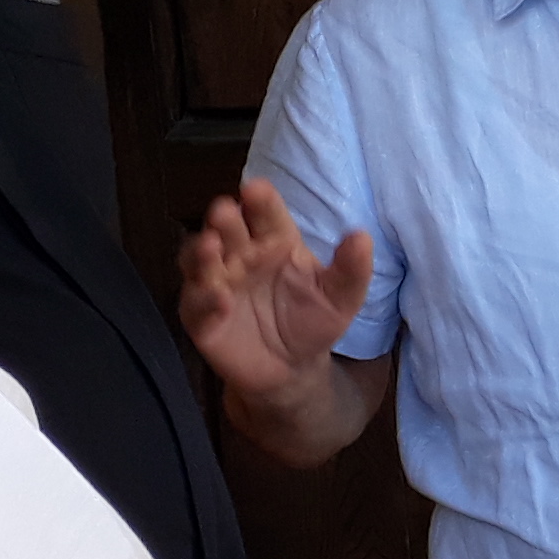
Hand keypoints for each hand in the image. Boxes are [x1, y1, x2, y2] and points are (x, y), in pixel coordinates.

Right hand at [176, 180, 372, 398]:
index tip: (256, 189)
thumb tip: (362, 235)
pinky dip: (205, 300)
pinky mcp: (200, 317)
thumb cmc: (313, 320)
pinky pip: (196, 305)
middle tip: (224, 210)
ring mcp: (216, 284)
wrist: (293, 369)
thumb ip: (352, 269)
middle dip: (223, 218)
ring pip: (199, 261)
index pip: (266, 213)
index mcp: (274, 241)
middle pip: (226, 230)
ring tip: (211, 247)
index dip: (260, 200)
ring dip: (201, 252)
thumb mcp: (340, 298)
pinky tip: (220, 300)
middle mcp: (240, 256)